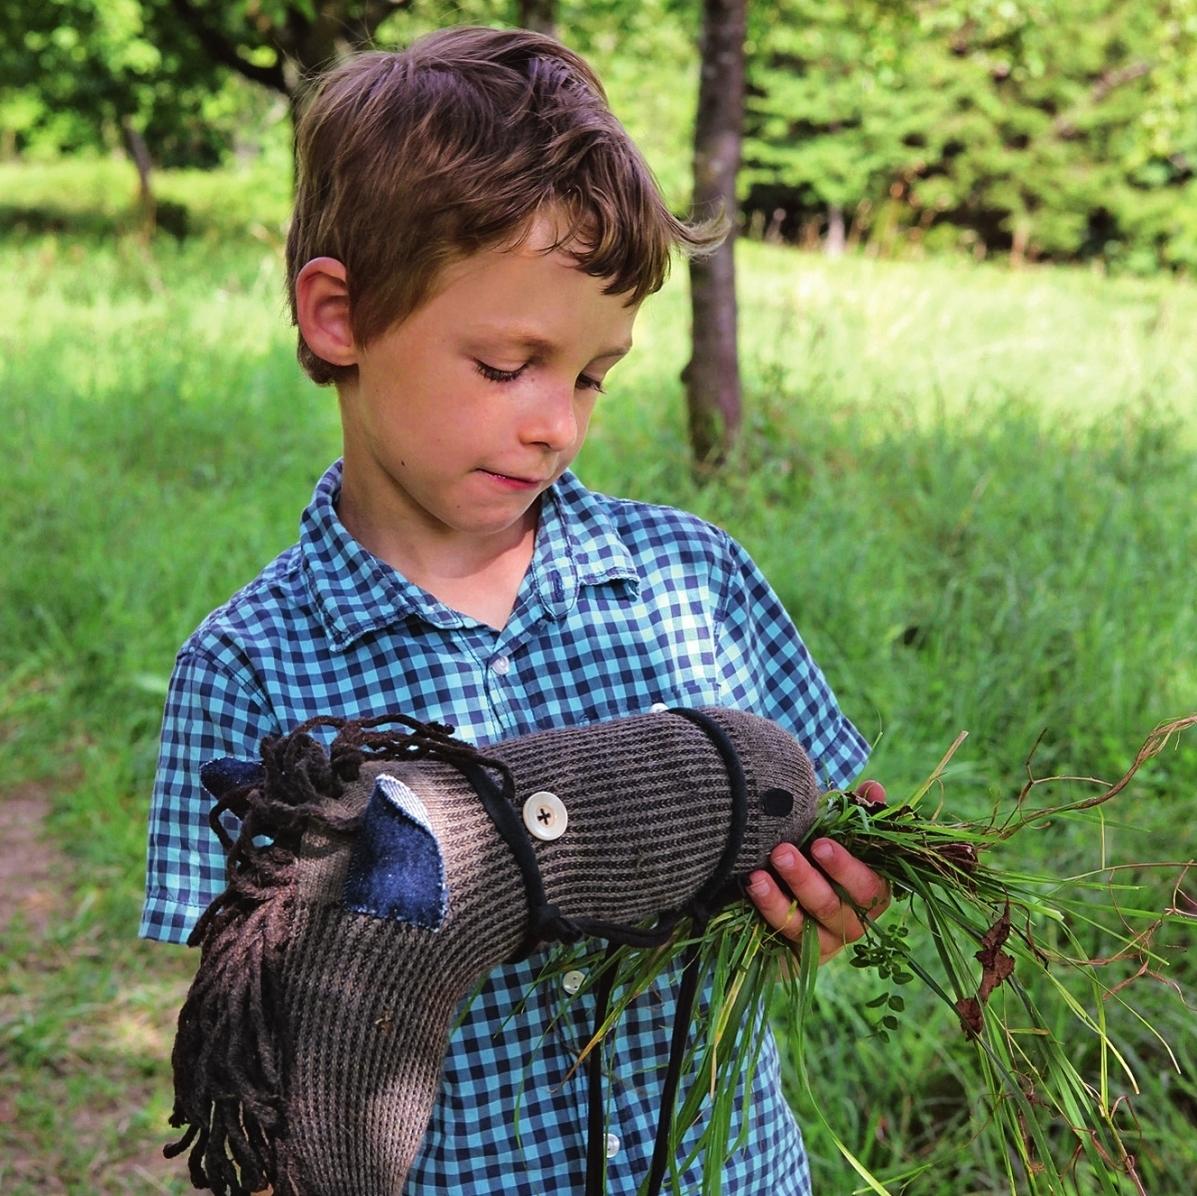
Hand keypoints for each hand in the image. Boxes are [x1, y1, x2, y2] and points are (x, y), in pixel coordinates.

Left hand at [746, 780, 889, 965]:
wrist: (787, 894)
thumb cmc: (817, 855)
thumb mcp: (834, 832)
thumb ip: (855, 813)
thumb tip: (875, 788)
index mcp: (869, 892)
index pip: (869, 887)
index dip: (847, 867)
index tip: (822, 843)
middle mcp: (851, 921)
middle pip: (835, 908)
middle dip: (807, 880)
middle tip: (782, 852)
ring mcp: (823, 942)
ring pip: (805, 925)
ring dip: (779, 899)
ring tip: (757, 874)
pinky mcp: (796, 955)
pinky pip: (781, 936)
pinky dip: (765, 912)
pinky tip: (750, 889)